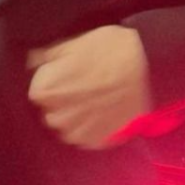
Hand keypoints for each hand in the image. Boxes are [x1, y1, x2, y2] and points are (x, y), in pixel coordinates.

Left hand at [27, 25, 151, 149]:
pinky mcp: (100, 141)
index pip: (38, 91)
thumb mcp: (75, 43)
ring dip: (76, 116)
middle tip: (83, 86)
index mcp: (46, 91)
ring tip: (95, 100)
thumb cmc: (111, 49)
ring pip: (68, 127)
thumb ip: (49, 56)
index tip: (67, 74)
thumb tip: (32, 60)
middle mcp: (58, 116)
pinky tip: (105, 112)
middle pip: (51, 111)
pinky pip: (88, 138)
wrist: (152, 63)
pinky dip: (94, 127)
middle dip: (62, 101)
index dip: (53, 81)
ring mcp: (79, 132)